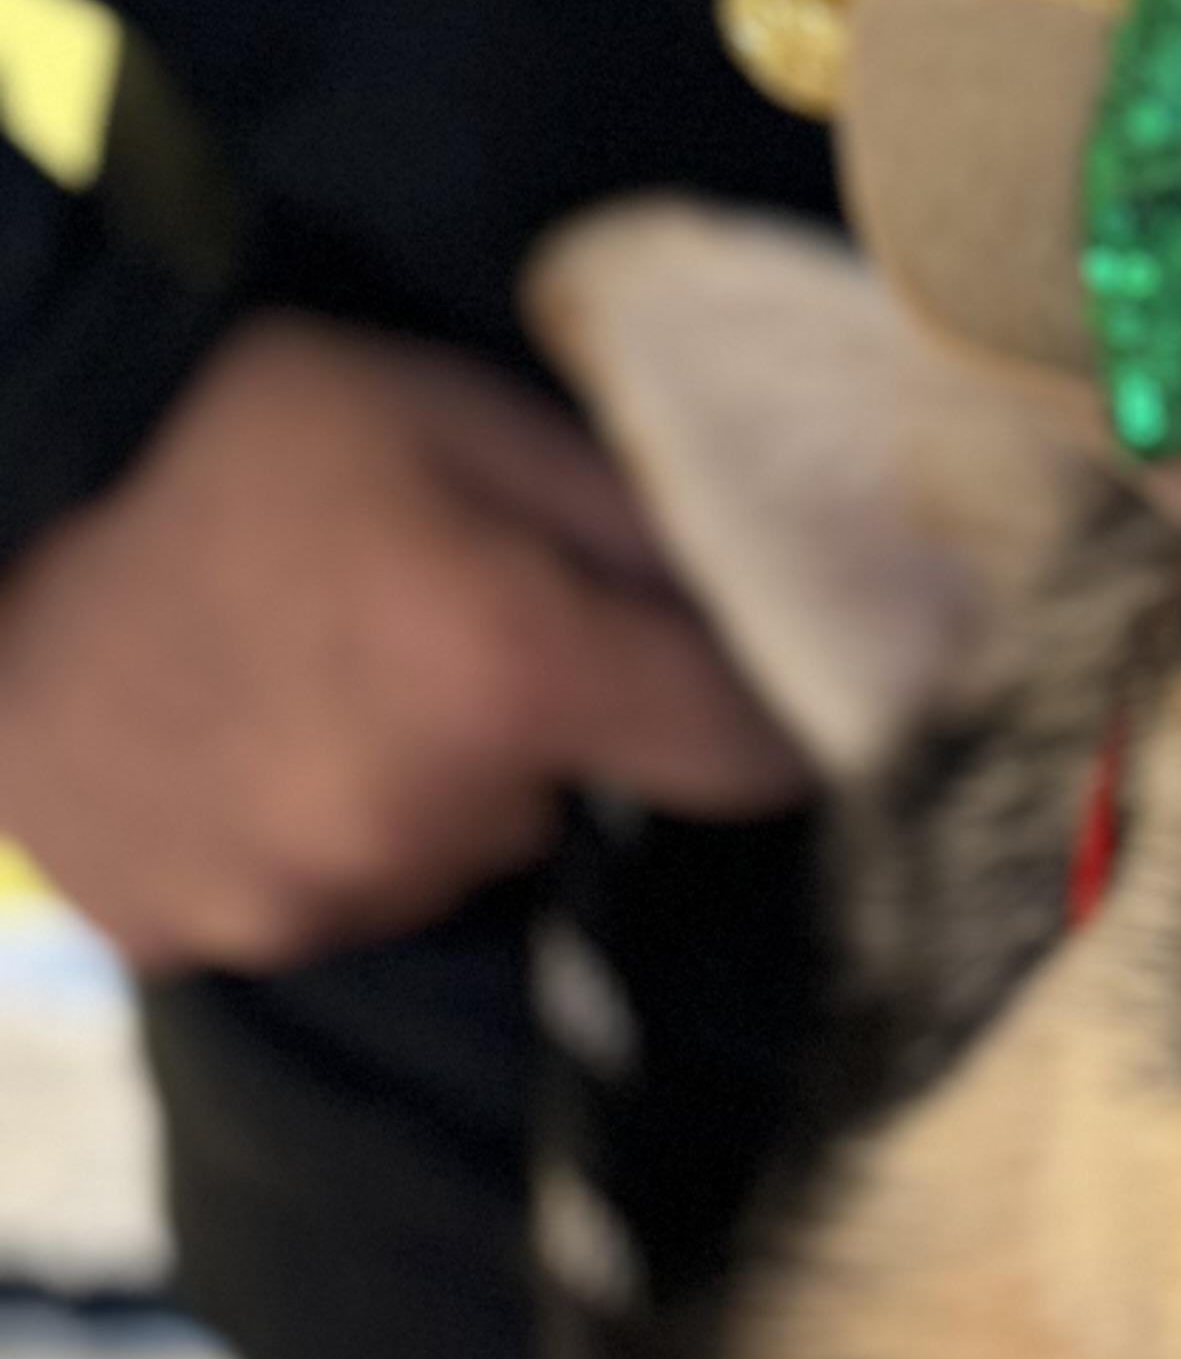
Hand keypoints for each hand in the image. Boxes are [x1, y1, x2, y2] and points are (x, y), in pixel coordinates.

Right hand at [0, 317, 805, 972]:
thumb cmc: (232, 438)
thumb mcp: (461, 417)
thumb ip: (639, 514)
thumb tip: (794, 588)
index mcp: (507, 671)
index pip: (751, 750)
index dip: (769, 709)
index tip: (745, 677)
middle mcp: (422, 818)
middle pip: (575, 802)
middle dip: (545, 722)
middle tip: (434, 626)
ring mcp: (306, 899)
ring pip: (448, 853)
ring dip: (422, 784)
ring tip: (318, 676)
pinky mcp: (208, 940)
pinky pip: (322, 894)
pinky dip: (304, 831)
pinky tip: (238, 739)